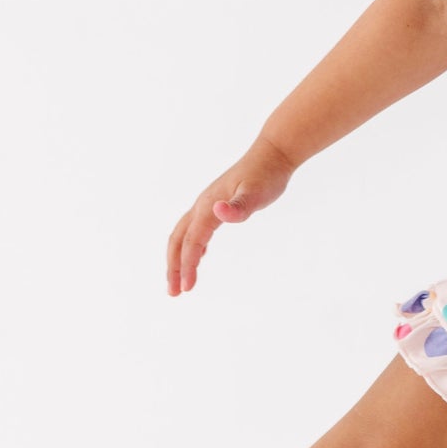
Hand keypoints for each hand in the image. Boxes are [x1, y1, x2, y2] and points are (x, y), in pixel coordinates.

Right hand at [166, 135, 296, 295]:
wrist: (273, 154)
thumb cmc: (267, 175)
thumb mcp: (256, 193)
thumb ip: (239, 206)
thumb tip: (219, 211)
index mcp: (208, 207)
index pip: (192, 242)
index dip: (187, 266)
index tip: (188, 289)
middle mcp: (202, 205)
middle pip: (178, 240)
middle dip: (173, 267)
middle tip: (173, 293)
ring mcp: (207, 204)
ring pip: (183, 235)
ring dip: (178, 259)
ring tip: (179, 282)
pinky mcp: (216, 204)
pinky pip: (196, 229)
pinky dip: (191, 246)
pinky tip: (199, 257)